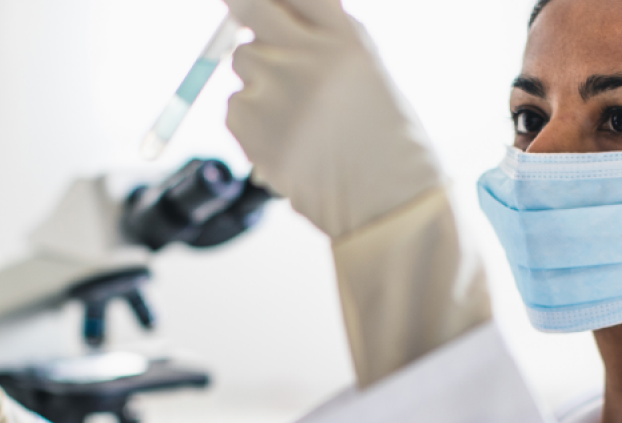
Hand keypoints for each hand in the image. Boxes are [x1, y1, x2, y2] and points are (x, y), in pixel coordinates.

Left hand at [223, 0, 442, 239]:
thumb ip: (327, 32)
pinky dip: (254, 120)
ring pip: (243, 63)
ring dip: (261, 80)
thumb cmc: (383, 137)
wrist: (385, 205)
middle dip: (245, 11)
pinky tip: (290, 141)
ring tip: (299, 115)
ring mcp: (275, 93)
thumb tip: (276, 8)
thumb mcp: (368, 70)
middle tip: (258, 30)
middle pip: (250, 9)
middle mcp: (308, 59)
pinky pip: (236, 106)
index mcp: (344, 39)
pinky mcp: (252, 129)